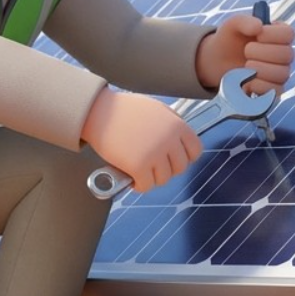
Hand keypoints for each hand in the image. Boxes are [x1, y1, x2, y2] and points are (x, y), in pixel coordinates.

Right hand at [81, 91, 201, 192]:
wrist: (99, 111)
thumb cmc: (124, 109)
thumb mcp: (156, 109)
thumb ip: (171, 124)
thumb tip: (179, 143)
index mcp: (177, 125)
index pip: (195, 150)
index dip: (185, 157)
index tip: (173, 159)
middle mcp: (169, 140)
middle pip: (180, 168)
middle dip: (167, 169)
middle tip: (153, 166)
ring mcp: (155, 154)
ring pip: (163, 179)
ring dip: (152, 178)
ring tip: (141, 171)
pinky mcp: (138, 166)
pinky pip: (146, 186)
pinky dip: (139, 186)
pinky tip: (132, 179)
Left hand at [196, 13, 294, 94]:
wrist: (218, 61)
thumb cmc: (230, 39)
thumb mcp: (232, 25)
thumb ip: (244, 21)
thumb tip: (259, 26)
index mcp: (278, 34)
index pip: (289, 34)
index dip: (273, 35)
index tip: (257, 35)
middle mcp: (283, 54)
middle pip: (287, 55)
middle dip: (262, 53)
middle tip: (246, 51)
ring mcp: (280, 73)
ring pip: (282, 74)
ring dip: (259, 70)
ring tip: (245, 67)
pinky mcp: (273, 90)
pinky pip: (275, 92)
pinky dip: (259, 87)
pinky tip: (247, 81)